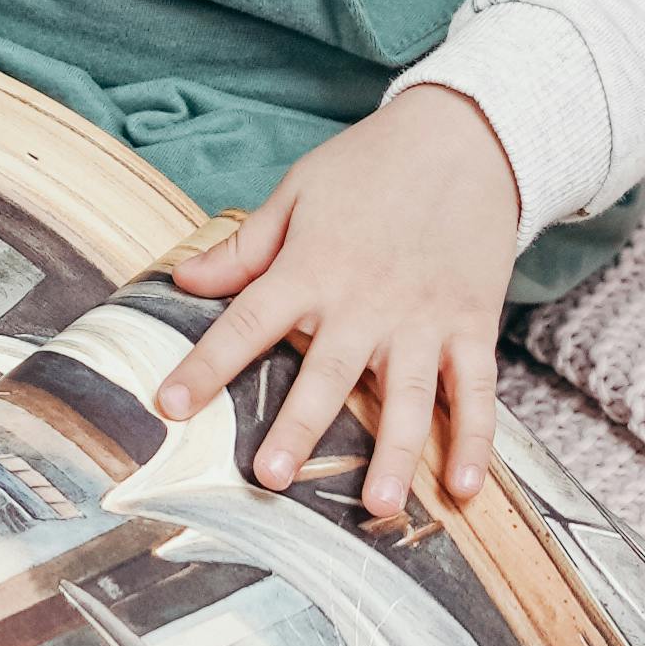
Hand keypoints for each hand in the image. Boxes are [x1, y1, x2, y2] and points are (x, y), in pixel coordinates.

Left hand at [165, 88, 522, 526]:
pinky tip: (465, 489)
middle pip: (326, 375)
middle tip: (270, 478)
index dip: (206, 366)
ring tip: (377, 508)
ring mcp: (424, 319)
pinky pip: (475, 392)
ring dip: (395, 455)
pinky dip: (476, 441)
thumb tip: (184, 281)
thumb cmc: (372, 164)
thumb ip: (246, 248)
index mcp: (313, 269)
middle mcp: (366, 303)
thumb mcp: (298, 193)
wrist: (467, 137)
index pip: (247, 323)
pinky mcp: (472, 325)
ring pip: (408, 399)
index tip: (169, 406)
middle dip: (298, 429)